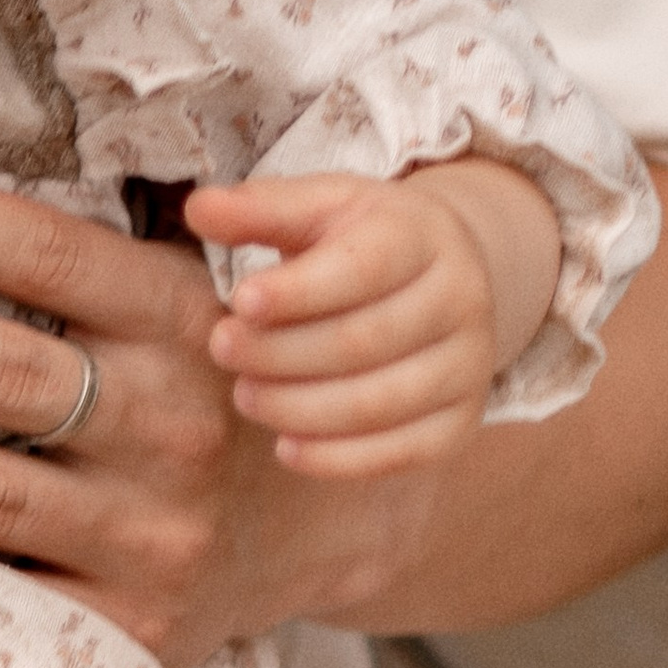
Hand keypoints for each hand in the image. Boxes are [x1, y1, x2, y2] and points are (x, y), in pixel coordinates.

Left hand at [0, 165, 439, 667]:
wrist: (327, 531)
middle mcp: (175, 425)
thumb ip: (96, 249)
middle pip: (4, 375)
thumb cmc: (211, 389)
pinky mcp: (129, 630)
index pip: (56, 260)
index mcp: (184, 322)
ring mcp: (152, 535)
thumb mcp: (187, 299)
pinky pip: (4, 594)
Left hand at [194, 160, 561, 478]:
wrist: (443, 278)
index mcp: (422, 236)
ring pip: (378, 403)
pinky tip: (286, 446)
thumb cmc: (362, 242)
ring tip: (246, 395)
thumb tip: (199, 208)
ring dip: (297, 408)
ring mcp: (468, 365)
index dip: (298, 292)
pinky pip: (400, 453)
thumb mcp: (318, 208)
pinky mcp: (460, 422)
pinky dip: (337, 459)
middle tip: (222, 350)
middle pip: (362, 341)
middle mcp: (460, 299)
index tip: (240, 302)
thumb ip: (260, 209)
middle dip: (280, 354)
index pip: (363, 269)